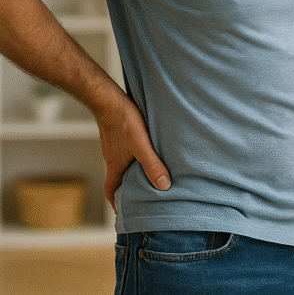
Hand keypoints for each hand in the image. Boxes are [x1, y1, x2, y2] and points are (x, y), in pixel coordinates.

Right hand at [95, 95, 169, 211]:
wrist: (109, 100)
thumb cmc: (125, 122)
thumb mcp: (142, 146)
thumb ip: (153, 165)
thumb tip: (164, 186)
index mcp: (115, 166)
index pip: (111, 190)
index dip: (115, 202)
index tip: (121, 213)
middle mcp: (112, 158)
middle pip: (116, 179)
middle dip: (126, 189)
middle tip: (138, 197)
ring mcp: (113, 147)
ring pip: (121, 165)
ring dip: (131, 172)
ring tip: (146, 175)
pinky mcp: (117, 135)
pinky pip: (124, 152)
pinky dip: (133, 158)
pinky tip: (145, 151)